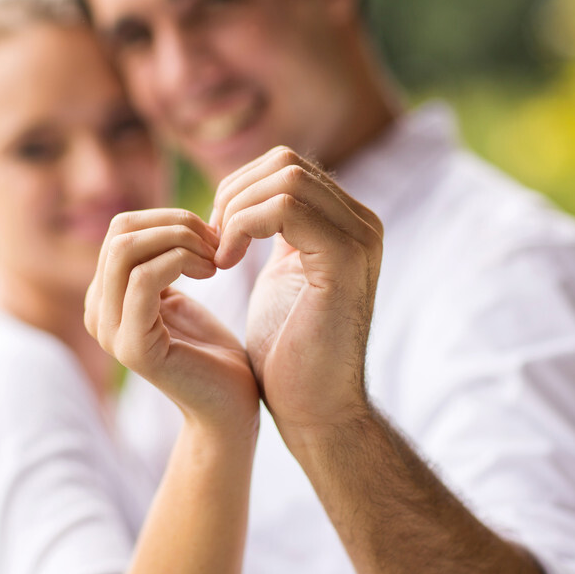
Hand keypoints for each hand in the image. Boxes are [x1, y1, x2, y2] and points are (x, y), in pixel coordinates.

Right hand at [85, 208, 259, 433]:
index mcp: (105, 297)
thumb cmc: (211, 350)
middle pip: (121, 233)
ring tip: (215, 259)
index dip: (169, 218)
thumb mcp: (179, 294)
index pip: (122, 228)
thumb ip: (159, 261)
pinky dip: (182, 261)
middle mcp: (97, 314)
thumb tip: (160, 218)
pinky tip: (212, 273)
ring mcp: (110, 333)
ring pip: (127, 250)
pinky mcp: (132, 348)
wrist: (230, 407)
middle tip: (217, 243)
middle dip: (176, 224)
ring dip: (182, 241)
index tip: (212, 236)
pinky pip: (144, 279)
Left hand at [210, 147, 382, 438]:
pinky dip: (242, 228)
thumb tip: (250, 194)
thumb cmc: (290, 352)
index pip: (286, 167)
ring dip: (235, 212)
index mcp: (348, 224)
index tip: (214, 236)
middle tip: (211, 244)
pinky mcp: (346, 259)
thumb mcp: (282, 277)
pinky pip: (284, 209)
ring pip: (285, 178)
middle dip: (233, 196)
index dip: (239, 190)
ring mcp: (360, 238)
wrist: (315, 409)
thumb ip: (278, 232)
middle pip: (285, 164)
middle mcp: (362, 224)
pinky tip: (225, 264)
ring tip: (218, 256)